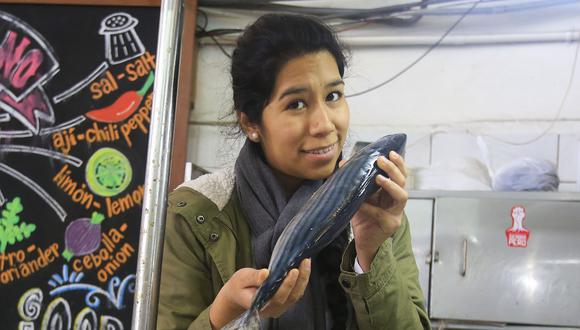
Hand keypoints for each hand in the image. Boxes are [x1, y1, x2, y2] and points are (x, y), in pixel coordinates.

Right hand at [209, 258, 310, 328]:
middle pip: (291, 296)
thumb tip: (265, 273)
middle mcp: (272, 309)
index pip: (277, 297)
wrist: (238, 295)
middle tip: (305, 261)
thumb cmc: (239, 286)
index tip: (293, 270)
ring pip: (296, 295)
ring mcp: (280, 307)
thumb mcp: (242, 278)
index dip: (287, 285)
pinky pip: (296, 293)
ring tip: (307, 261)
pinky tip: (304, 267)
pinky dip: (302, 280)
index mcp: (260, 304)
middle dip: (300, 278)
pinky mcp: (284, 302)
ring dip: (304, 279)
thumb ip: (254, 277)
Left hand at [348, 151, 407, 271]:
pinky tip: (361, 203)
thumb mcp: (358, 195)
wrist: (363, 240)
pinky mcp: (390, 225)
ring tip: (379, 178)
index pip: (400, 174)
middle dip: (394, 169)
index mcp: (391, 191)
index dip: (398, 163)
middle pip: (403, 181)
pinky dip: (370, 207)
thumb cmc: (362, 216)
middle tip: (382, 160)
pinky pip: (381, 214)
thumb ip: (354, 180)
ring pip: (402, 196)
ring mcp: (396, 213)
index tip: (390, 151)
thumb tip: (343, 163)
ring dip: (391, 185)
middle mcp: (397, 200)